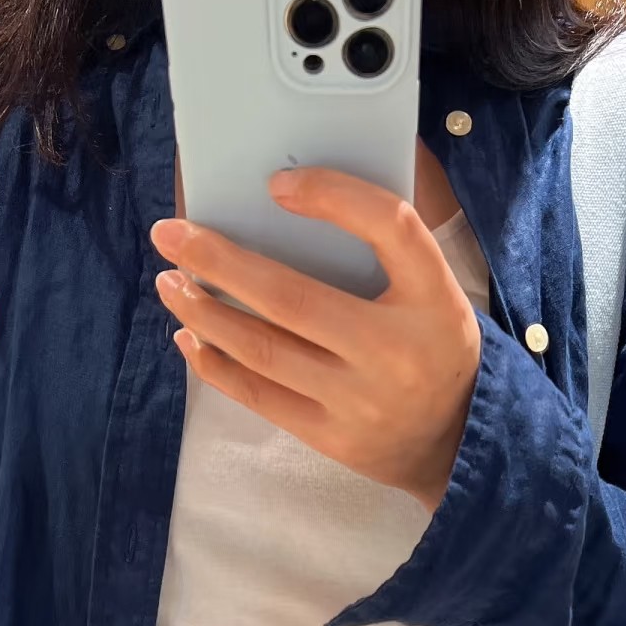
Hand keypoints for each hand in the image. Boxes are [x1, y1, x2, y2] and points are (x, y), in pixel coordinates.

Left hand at [151, 167, 481, 512]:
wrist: (455, 441)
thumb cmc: (431, 347)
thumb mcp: (432, 288)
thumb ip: (383, 243)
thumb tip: (285, 198)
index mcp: (433, 300)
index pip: (391, 227)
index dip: (333, 197)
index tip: (276, 184)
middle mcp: (396, 353)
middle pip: (293, 298)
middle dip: (219, 262)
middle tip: (170, 234)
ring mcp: (360, 402)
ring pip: (264, 350)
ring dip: (205, 313)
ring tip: (171, 282)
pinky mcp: (331, 437)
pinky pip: (260, 397)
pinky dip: (217, 365)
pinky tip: (190, 337)